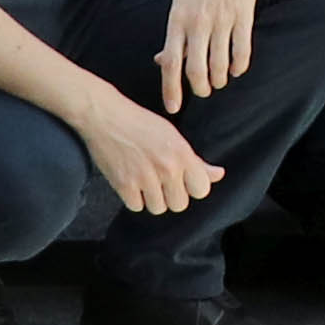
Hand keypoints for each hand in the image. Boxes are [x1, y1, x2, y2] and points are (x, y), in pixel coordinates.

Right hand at [80, 98, 221, 214]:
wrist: (106, 116)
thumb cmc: (140, 123)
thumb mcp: (173, 136)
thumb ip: (196, 160)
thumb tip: (218, 174)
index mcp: (182, 153)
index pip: (201, 189)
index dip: (192, 188)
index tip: (183, 181)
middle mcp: (167, 167)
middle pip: (180, 204)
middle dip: (171, 196)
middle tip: (161, 181)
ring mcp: (145, 177)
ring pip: (158, 208)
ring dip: (152, 198)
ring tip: (145, 180)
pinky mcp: (124, 185)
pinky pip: (136, 207)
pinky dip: (133, 198)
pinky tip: (131, 181)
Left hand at [158, 0, 263, 107]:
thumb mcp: (179, 3)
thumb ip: (173, 35)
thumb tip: (161, 62)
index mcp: (177, 20)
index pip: (171, 63)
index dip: (171, 89)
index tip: (174, 108)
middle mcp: (197, 21)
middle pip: (195, 69)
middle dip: (200, 88)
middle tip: (204, 91)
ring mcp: (221, 18)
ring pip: (219, 64)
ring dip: (220, 79)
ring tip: (220, 80)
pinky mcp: (243, 14)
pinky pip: (241, 50)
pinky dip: (239, 66)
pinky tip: (237, 69)